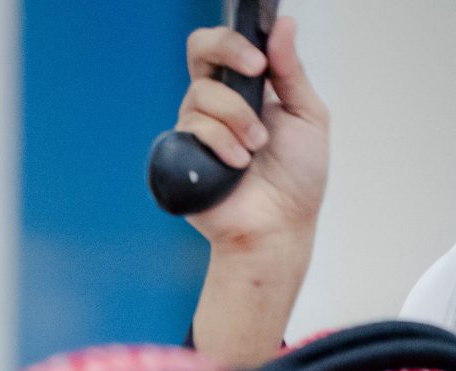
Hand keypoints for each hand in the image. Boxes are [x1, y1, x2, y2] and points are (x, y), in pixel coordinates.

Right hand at [177, 15, 327, 258]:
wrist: (278, 228)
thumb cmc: (297, 179)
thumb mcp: (307, 115)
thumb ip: (291, 71)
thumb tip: (283, 25)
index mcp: (247, 89)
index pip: (226, 46)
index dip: (236, 40)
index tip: (261, 60)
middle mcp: (218, 104)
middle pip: (199, 51)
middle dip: (226, 51)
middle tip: (255, 72)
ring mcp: (197, 131)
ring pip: (202, 95)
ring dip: (236, 118)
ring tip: (256, 149)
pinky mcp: (182, 158)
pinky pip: (191, 129)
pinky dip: (220, 142)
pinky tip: (238, 164)